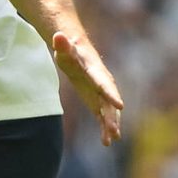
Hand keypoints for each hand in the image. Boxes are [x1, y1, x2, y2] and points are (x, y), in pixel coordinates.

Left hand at [52, 27, 123, 145]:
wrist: (78, 52)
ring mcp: (101, 93)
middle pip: (109, 101)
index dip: (111, 94)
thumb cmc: (69, 50)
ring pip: (109, 111)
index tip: (120, 105)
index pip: (103, 83)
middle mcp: (103, 83)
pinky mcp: (97, 101)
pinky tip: (106, 142)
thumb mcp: (63, 48)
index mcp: (95, 71)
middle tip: (115, 130)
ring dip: (111, 125)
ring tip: (113, 138)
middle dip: (113, 116)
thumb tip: (58, 36)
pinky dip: (105, 127)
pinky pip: (103, 116)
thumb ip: (62, 44)